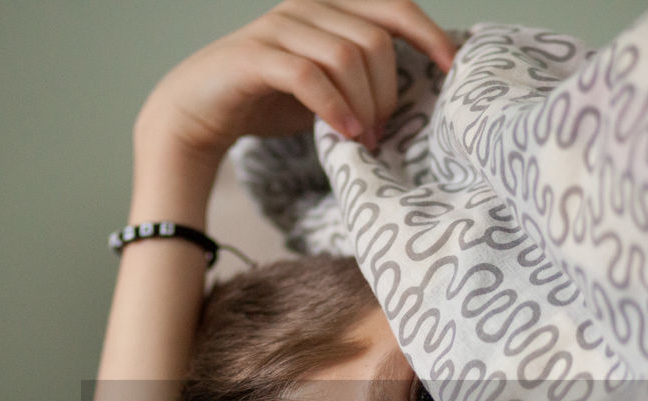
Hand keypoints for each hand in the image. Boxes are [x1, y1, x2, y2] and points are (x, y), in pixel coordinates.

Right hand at [136, 0, 455, 162]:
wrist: (195, 114)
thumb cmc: (266, 101)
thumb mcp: (325, 85)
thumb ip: (360, 78)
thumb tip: (412, 96)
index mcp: (329, 7)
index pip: (393, 6)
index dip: (428, 34)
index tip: (451, 68)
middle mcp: (306, 6)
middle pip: (375, 39)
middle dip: (388, 91)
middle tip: (382, 134)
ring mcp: (279, 27)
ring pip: (346, 55)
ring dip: (364, 103)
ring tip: (364, 140)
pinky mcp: (255, 56)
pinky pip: (308, 76)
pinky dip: (334, 107)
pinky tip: (345, 133)